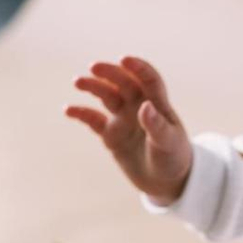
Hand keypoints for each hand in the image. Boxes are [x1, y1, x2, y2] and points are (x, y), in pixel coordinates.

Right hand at [65, 56, 192, 203]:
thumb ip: (157, 125)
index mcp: (157, 104)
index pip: (149, 80)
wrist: (166, 182)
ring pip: (107, 96)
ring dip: (93, 87)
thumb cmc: (173, 158)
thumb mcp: (168, 142)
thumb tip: (144, 106)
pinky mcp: (111, 135)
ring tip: (78, 82)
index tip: (125, 60)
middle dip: (109, 73)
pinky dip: (82, 114)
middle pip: (123, 83)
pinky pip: (94, 120)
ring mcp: (123, 119)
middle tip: (94, 67)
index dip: (138, 68)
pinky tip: (68, 110)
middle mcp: (138, 107)